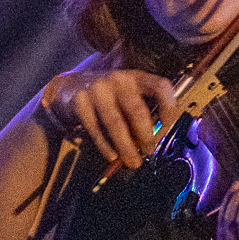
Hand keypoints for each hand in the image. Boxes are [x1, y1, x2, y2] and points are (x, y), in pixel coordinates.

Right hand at [40, 67, 180, 168]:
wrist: (70, 87)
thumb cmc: (107, 96)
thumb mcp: (127, 96)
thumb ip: (141, 114)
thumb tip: (152, 140)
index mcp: (136, 78)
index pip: (160, 86)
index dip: (168, 106)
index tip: (167, 124)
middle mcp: (118, 80)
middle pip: (137, 110)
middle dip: (145, 136)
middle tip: (148, 151)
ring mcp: (98, 89)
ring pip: (116, 123)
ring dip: (126, 146)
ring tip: (132, 162)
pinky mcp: (80, 101)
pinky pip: (95, 128)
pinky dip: (105, 145)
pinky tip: (112, 156)